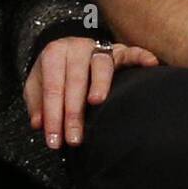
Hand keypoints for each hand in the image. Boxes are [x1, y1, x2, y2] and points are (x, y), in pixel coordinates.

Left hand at [24, 37, 158, 148]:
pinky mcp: (118, 50)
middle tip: (74, 139)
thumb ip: (36, 102)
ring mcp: (98, 47)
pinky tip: (151, 64)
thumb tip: (39, 123)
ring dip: (99, 84)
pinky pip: (131, 52)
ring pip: (100, 65)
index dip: (52, 116)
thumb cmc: (54, 72)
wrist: (68, 47)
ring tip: (96, 103)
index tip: (54, 141)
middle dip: (73, 112)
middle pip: (75, 80)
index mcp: (54, 53)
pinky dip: (141, 56)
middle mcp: (77, 47)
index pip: (52, 87)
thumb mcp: (36, 84)